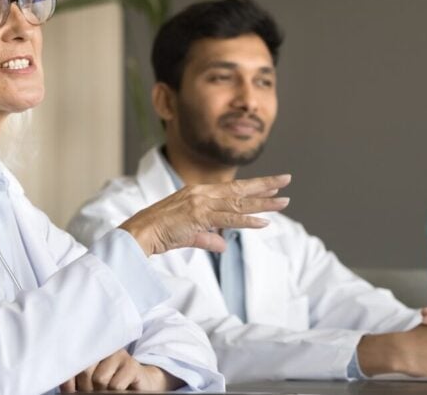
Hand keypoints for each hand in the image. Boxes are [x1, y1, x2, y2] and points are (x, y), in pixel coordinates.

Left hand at [59, 349, 182, 391]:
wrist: (140, 384)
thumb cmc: (110, 382)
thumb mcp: (91, 380)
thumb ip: (76, 379)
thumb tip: (64, 387)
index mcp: (90, 348)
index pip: (72, 362)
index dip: (68, 380)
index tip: (69, 390)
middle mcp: (103, 347)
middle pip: (85, 371)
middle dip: (85, 388)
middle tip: (92, 390)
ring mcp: (119, 354)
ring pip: (99, 379)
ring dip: (102, 391)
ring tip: (107, 389)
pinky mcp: (132, 366)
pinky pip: (115, 386)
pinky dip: (115, 392)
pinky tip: (120, 389)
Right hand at [119, 175, 290, 255]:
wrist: (140, 233)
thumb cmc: (159, 233)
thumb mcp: (188, 235)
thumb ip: (207, 238)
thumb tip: (223, 245)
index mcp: (198, 194)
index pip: (231, 189)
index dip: (253, 188)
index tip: (272, 185)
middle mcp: (201, 194)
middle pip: (239, 190)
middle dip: (265, 186)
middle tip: (287, 180)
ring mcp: (200, 204)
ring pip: (238, 204)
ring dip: (263, 204)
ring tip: (283, 202)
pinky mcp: (198, 217)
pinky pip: (228, 219)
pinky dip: (247, 221)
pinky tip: (264, 223)